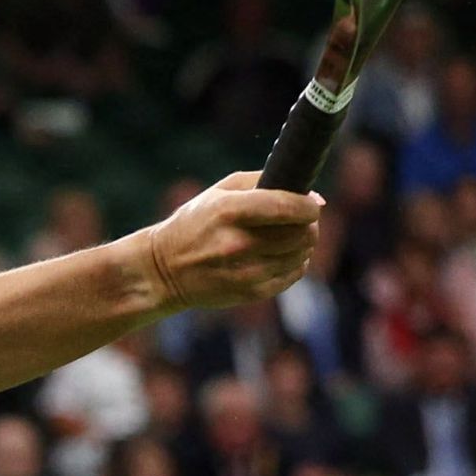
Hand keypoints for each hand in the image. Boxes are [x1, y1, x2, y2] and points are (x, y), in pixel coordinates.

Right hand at [137, 176, 325, 312]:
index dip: (308, 206)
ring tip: (292, 237)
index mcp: (229, 212)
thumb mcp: (219, 192)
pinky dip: (295, 264)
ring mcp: (245, 272)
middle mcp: (238, 243)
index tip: (312, 205)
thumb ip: (262, 182)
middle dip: (309, 225)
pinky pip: (291, 276)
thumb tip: (311, 195)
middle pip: (300, 234)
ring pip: (300, 255)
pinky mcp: (249, 292)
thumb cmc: (195, 224)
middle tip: (304, 221)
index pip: (287, 207)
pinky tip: (285, 256)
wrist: (163, 271)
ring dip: (304, 244)